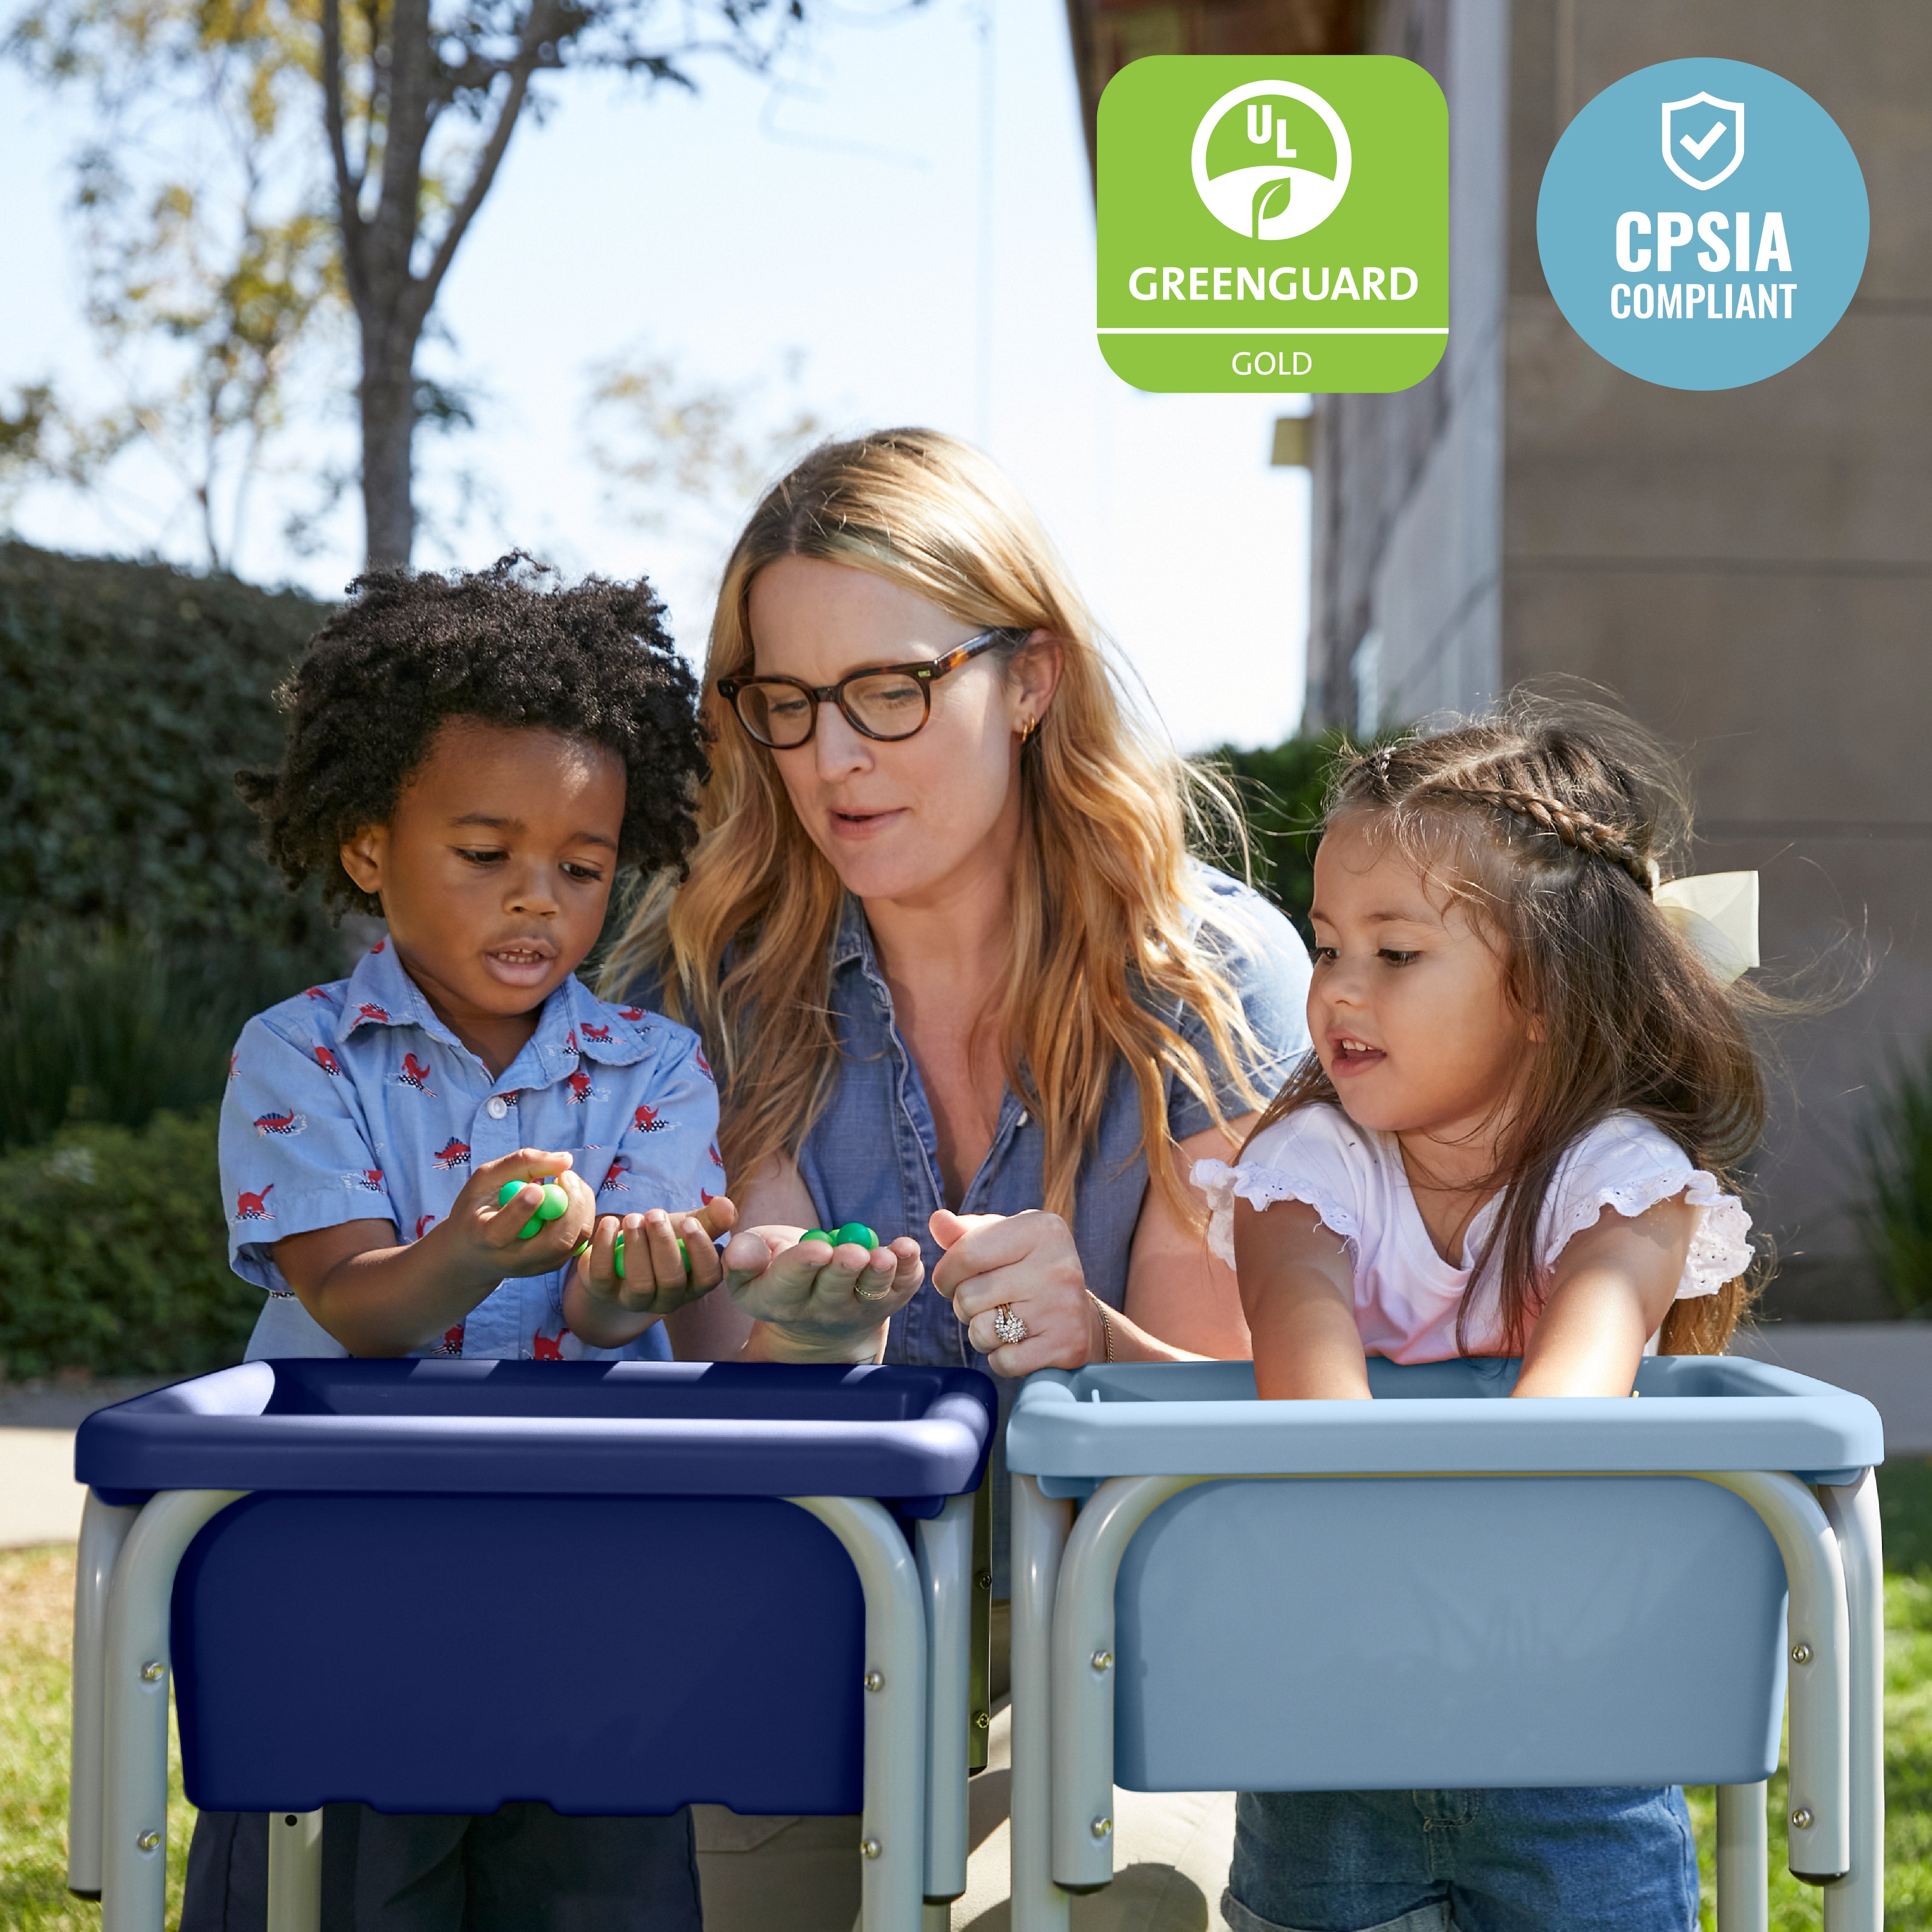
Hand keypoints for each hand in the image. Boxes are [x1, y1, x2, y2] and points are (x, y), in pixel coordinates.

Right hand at [434, 1149, 596, 1288]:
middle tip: (566, 1175)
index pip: (504, 1231)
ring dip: (580, 1204)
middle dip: (571, 1204)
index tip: (537, 1187)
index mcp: (484, 1238)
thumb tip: (566, 1159)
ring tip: (565, 1182)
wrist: (476, 1253)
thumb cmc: (478, 1207)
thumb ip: (521, 1163)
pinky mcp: (554, 1265)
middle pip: (556, 1241)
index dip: (522, 1209)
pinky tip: (567, 1199)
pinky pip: (581, 1239)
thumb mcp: (486, 1179)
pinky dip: (582, 1213)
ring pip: (575, 1240)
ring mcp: (537, 1266)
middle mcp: (514, 1259)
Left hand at [572, 1197, 736, 1320]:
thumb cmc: (661, 1243)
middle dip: (664, 1244)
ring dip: (637, 1247)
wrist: (619, 1259)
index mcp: (694, 1284)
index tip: (689, 1222)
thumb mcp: (685, 1229)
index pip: (708, 1276)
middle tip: (655, 1213)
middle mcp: (667, 1299)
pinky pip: (603, 1275)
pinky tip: (610, 1223)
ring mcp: (634, 1300)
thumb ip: (710, 1219)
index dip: (700, 1251)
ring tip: (633, 1218)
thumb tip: (727, 1206)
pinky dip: (604, 1247)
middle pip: (671, 1280)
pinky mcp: (603, 1292)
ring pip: (640, 1284)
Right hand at [722, 1225, 923, 1363]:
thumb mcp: (750, 1266)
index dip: (802, 1265)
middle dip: (844, 1268)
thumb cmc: (778, 1274)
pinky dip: (909, 1268)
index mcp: (779, 1300)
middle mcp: (820, 1311)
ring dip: (880, 1273)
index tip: (817, 1250)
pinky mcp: (889, 1300)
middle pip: (834, 1289)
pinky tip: (909, 1250)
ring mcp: (858, 1309)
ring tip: (884, 1257)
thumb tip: (741, 1252)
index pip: (789, 1283)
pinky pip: (902, 1287)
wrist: (814, 1316)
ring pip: (871, 1292)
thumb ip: (744, 1255)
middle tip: (853, 1253)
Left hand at [931, 1208, 1103, 1375]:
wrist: (1080, 1318)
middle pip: (969, 1295)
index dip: (945, 1273)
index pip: (966, 1253)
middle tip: (986, 1303)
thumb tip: (937, 1221)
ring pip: (982, 1331)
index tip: (949, 1281)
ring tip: (1001, 1322)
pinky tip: (1018, 1343)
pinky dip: (1001, 1358)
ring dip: (980, 1333)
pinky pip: (1003, 1361)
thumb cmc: (1029, 1272)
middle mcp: (1057, 1264)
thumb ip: (965, 1233)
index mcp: (1042, 1229)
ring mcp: (1063, 1307)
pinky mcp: (1066, 1346)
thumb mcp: (1003, 1241)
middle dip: (964, 1305)